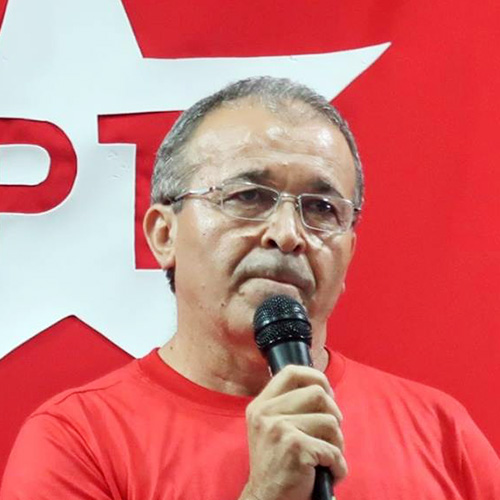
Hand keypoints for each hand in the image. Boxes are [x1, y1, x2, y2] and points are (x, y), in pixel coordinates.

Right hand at [240, 365, 346, 499]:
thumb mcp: (270, 428)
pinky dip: (338, 465)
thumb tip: (323, 388)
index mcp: (261, 405)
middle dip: (334, 414)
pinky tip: (329, 473)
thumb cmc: (277, 466)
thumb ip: (288, 407)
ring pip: (330, 421)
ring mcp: (279, 429)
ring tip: (327, 458)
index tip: (327, 392)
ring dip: (337, 443)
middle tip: (331, 434)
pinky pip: (333, 450)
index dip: (315, 376)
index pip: (291, 372)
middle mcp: (266, 413)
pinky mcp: (295, 447)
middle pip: (318, 394)